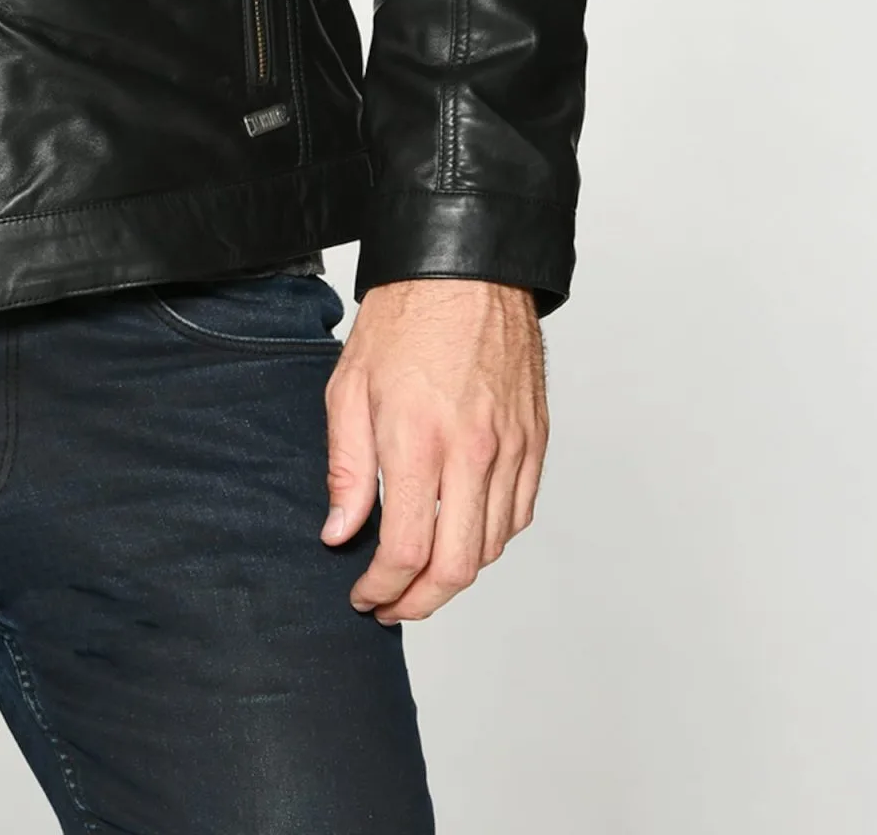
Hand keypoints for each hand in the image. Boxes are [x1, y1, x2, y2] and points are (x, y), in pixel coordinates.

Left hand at [321, 278, 546, 623]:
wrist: (467, 269)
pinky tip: (463, 535)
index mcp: (418, 440)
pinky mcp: (535, 440)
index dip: (382, 588)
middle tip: (393, 606)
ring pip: (491, 547)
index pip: (406, 550)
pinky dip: (490, 539)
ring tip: (421, 577)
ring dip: (455, 576)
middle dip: (420, 603)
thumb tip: (340, 533)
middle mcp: (471, 453)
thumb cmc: (404, 318)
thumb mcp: (349, 387)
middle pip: (456, 567)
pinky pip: (519, 514)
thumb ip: (346, 469)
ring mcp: (510, 449)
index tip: (364, 595)